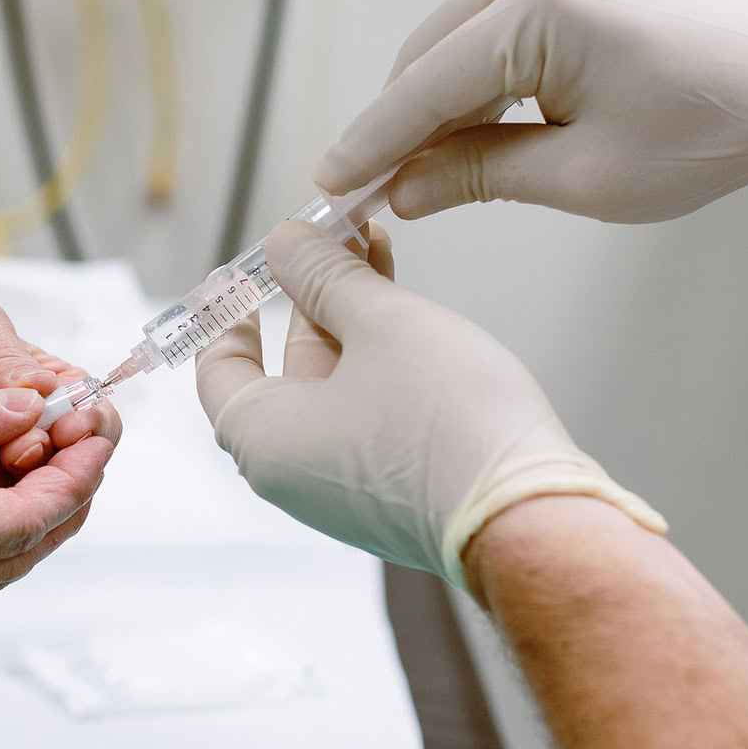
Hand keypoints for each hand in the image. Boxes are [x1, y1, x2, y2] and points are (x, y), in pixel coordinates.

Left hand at [0, 259, 65, 482]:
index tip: (69, 430)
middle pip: (62, 468)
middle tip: (19, 452)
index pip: (85, 413)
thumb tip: (44, 396)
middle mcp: (7, 424)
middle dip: (52, 466)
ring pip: (19, 500)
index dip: (87, 428)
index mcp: (27, 377)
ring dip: (9, 489)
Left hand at [195, 221, 662, 591]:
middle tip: (336, 231)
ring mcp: (346, 484)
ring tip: (377, 246)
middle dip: (310, 292)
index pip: (218, 365)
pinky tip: (406, 303)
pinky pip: (368, 409)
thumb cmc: (445, 424)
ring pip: (334, 382)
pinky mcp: (393, 488)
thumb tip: (283, 241)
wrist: (529, 516)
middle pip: (284, 366)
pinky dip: (378, 356)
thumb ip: (324, 274)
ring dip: (351, 314)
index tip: (255, 262)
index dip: (231, 305)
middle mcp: (293, 471)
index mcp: (263, 440)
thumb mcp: (379, 321)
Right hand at [315, 0, 747, 223]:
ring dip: (433, 102)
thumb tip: (402, 190)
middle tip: (371, 194)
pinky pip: (486, 23)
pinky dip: (469, 75)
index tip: (328, 185)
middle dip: (398, 126)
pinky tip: (466, 129)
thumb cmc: (701, 134)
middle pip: (427, 55)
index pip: (425, 85)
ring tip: (421, 173)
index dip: (371, 143)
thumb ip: (478, 176)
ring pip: (451, 38)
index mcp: (541, 11)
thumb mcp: (581, 177)